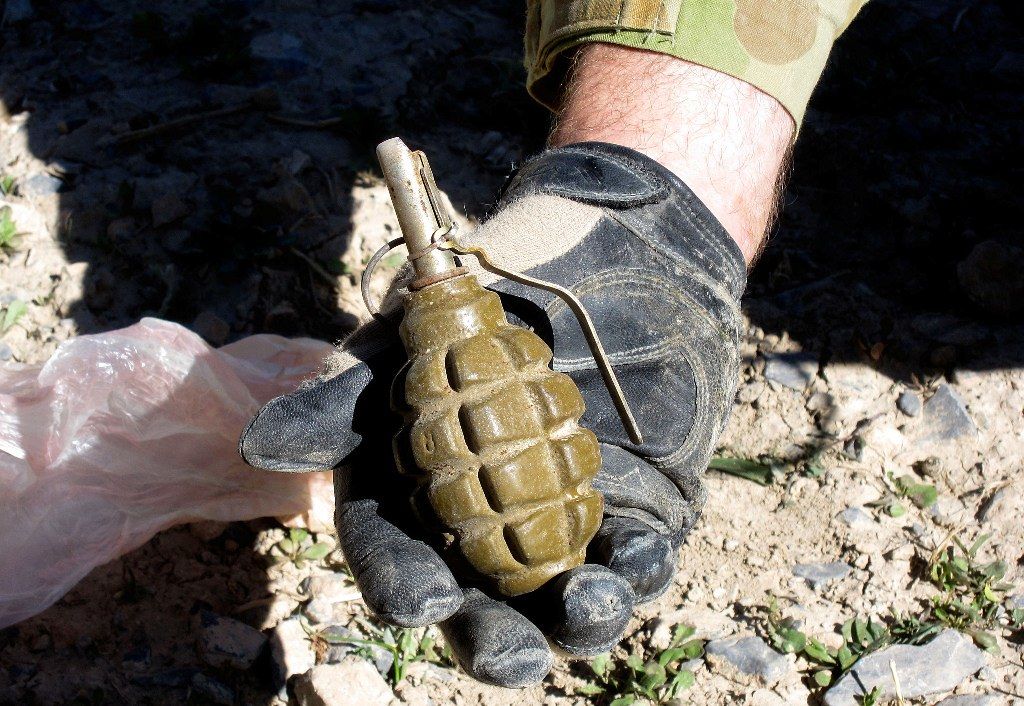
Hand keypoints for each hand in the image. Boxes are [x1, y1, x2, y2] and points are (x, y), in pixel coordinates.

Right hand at [238, 142, 745, 686]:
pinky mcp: (637, 508)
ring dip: (577, 617)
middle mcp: (486, 520)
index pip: (399, 552)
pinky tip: (637, 563)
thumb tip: (263, 446)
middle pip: (480, 600)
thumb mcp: (413, 337)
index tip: (421, 602)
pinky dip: (640, 565)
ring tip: (587, 607)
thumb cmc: (498, 296)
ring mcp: (564, 520)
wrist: (606, 247)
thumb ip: (349, 392)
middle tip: (510, 658)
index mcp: (419, 488)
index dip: (404, 583)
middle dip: (493, 639)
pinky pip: (638, 556)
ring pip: (562, 597)